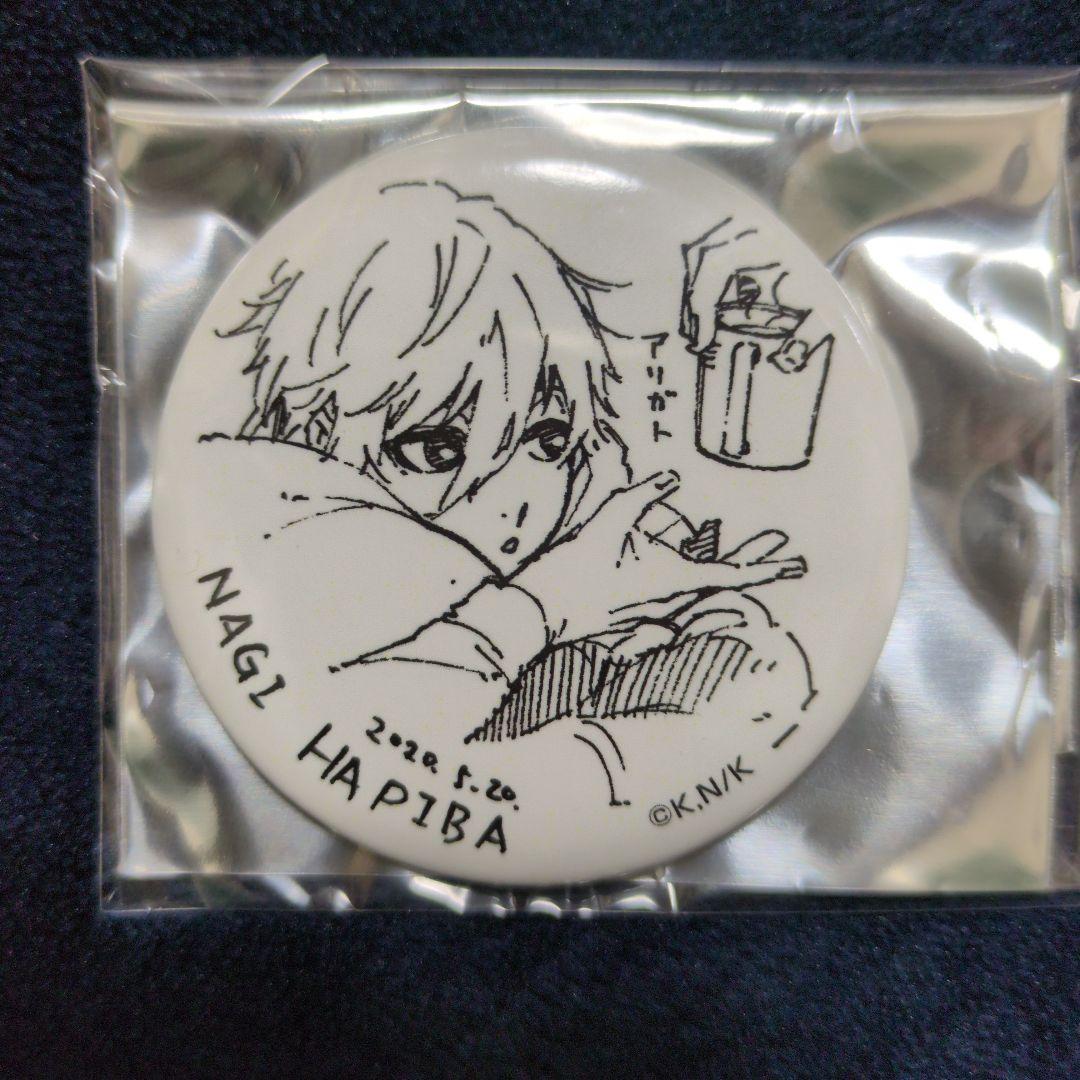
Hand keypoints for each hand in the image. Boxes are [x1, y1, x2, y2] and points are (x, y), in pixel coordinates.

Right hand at [512, 471, 802, 645]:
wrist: (541, 611)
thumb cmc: (576, 567)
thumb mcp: (610, 520)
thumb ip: (642, 495)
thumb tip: (671, 478)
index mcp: (672, 579)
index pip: (731, 574)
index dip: (764, 567)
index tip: (791, 563)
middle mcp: (671, 598)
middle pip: (725, 580)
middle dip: (756, 562)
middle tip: (786, 549)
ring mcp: (655, 609)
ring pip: (701, 586)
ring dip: (727, 567)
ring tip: (752, 549)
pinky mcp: (638, 611)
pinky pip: (676, 592)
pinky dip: (695, 577)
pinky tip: (691, 562)